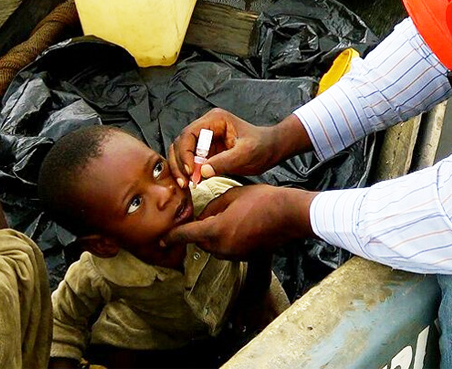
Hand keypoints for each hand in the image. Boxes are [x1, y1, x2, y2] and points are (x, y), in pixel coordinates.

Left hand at [164, 185, 315, 258]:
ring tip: (226, 218)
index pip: (186, 236)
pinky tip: (238, 225)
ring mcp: (235, 254)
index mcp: (215, 231)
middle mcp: (222, 247)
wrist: (289, 215)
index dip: (172, 237)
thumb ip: (212, 207)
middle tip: (206, 216)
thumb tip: (204, 216)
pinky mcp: (246, 256)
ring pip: (214, 246)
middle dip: (199, 231)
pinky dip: (226, 239)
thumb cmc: (261, 200)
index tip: (161, 240)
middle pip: (200, 242)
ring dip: (213, 235)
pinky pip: (228, 249)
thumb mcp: (231, 196)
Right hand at [167, 111, 309, 188]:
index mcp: (215, 120)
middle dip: (179, 163)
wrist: (272, 149)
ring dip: (181, 168)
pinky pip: (190, 160)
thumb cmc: (262, 147)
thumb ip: (224, 162)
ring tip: (186, 185)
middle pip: (180, 143)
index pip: (188, 134)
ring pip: (181, 152)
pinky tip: (191, 184)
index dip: (184, 153)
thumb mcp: (245, 155)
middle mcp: (206, 126)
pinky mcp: (207, 151)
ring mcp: (205, 139)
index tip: (189, 171)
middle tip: (184, 183)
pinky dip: (188, 172)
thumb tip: (201, 172)